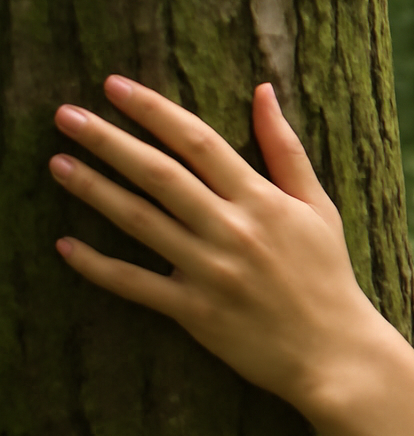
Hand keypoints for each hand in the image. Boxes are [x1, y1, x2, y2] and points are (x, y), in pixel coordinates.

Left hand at [49, 75, 386, 408]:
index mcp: (262, 199)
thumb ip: (286, 148)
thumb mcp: (317, 205)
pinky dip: (98, 266)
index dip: (154, 110)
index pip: (199, 141)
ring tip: (57, 163)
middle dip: (109, 140)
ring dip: (94, 190)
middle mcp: (232, 229)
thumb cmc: (327, 273)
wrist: (333, 350)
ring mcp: (209, 271)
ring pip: (140, 221)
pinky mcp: (194, 311)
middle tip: (66, 115)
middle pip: (160, 174)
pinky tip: (65, 245)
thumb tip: (263, 90)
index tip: (115, 86)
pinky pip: (135, 284)